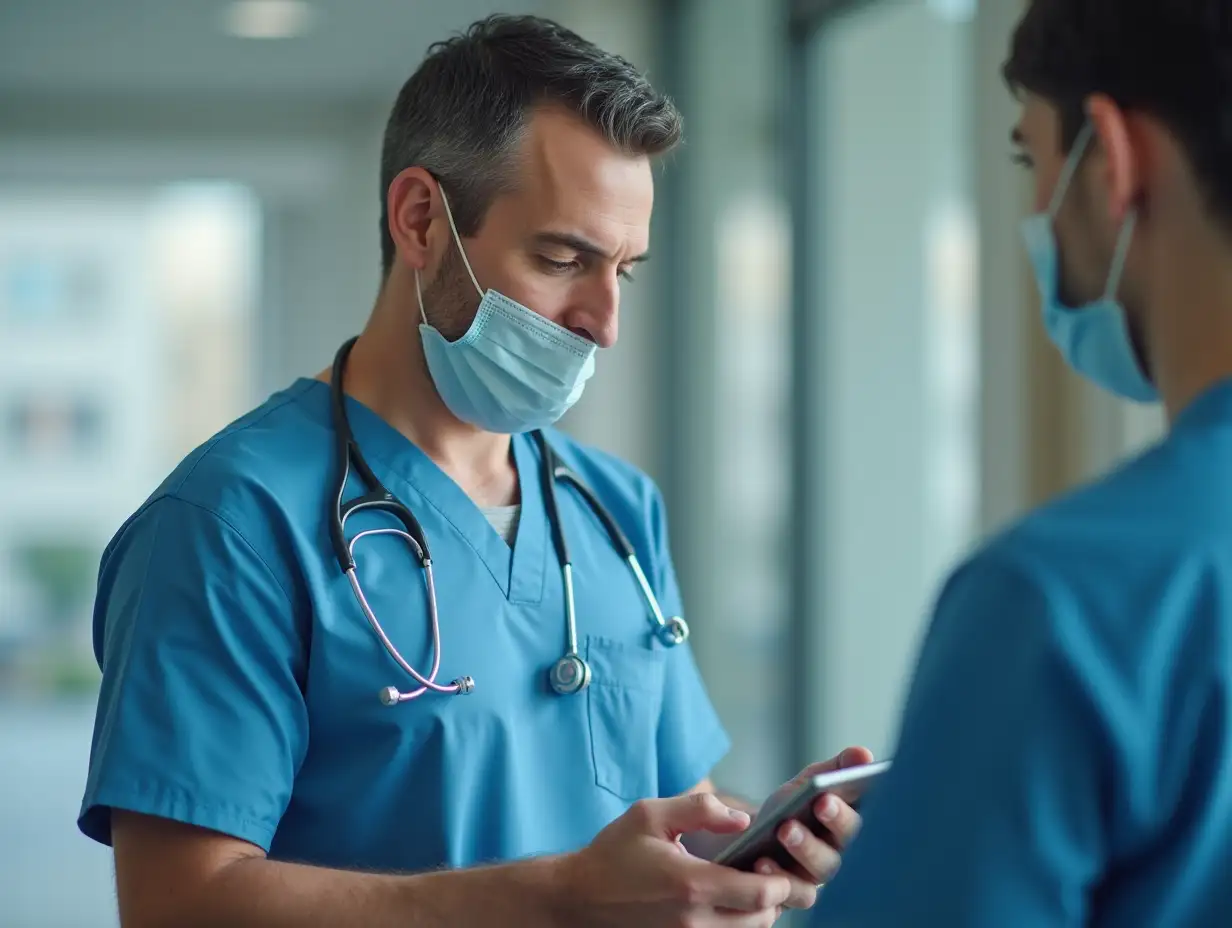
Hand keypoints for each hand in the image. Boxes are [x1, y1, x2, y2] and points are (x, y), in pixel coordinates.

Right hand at [560, 792, 792, 927]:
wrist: (578, 898)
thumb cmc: (613, 854)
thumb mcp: (650, 815)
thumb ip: (699, 809)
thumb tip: (742, 819)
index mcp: (692, 884)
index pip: (761, 894)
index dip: (780, 880)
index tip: (773, 861)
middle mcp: (695, 921)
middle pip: (762, 920)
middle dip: (773, 897)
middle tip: (765, 871)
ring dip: (756, 914)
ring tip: (747, 887)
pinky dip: (735, 925)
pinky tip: (726, 904)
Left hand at [752, 746, 873, 910]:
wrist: (755, 837)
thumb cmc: (792, 807)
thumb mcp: (810, 782)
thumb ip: (836, 768)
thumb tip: (863, 755)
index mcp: (854, 821)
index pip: (871, 812)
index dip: (866, 801)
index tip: (847, 786)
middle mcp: (846, 850)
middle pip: (852, 840)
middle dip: (839, 820)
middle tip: (822, 802)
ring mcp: (824, 874)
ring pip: (826, 867)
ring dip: (808, 847)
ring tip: (786, 828)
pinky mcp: (800, 894)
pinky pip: (797, 892)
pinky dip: (780, 876)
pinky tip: (763, 861)